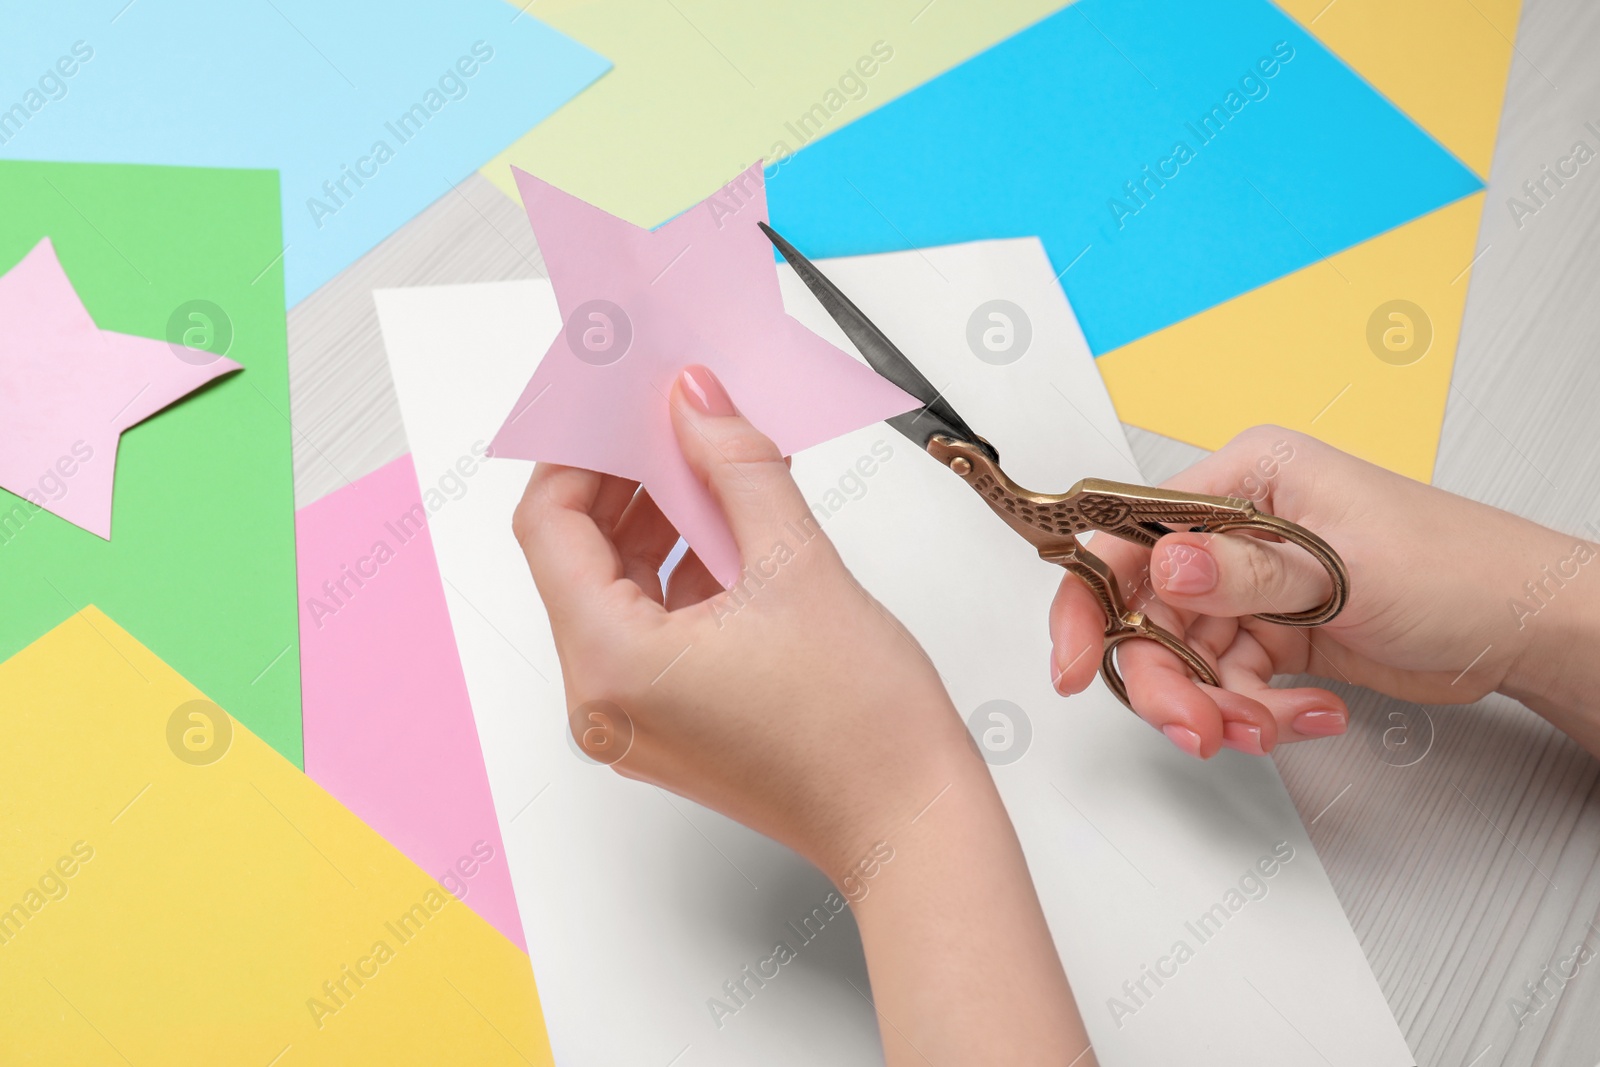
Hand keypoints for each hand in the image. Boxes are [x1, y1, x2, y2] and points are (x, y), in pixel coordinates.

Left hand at [514, 365, 1091, 1063]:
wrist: (911, 826)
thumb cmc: (864, 731)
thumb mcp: (799, 566)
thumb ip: (736, 466)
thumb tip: (696, 402)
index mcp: (611, 664)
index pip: (550, 527)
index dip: (583, 452)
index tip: (626, 406)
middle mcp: (604, 702)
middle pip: (580, 558)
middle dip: (629, 481)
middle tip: (679, 420)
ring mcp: (635, 720)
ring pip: (620, 590)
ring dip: (662, 522)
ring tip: (720, 466)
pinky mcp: (672, 725)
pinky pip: (654, 627)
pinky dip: (685, 571)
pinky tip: (737, 526)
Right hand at [1049, 427, 1599, 758]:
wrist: (1524, 626)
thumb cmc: (1456, 566)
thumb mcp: (1342, 569)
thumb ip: (1245, 572)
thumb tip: (1168, 566)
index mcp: (1246, 480)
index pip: (1132, 537)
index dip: (1093, 601)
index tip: (1074, 662)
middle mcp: (1239, 529)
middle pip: (1153, 613)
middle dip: (1169, 680)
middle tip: (1195, 727)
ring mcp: (1256, 584)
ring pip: (1188, 659)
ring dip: (1220, 707)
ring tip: (1269, 726)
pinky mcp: (1275, 632)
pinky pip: (1230, 683)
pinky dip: (1259, 711)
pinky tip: (1308, 711)